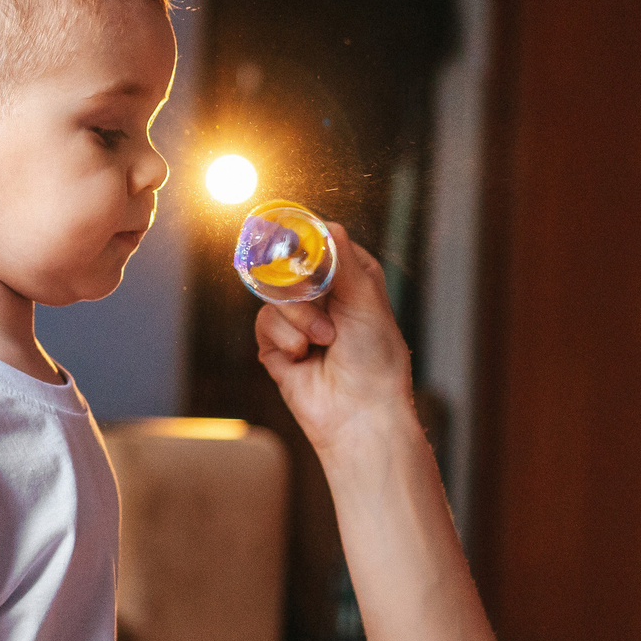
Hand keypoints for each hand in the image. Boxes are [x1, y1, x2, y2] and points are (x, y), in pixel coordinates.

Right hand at [253, 225, 418, 461]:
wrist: (360, 414)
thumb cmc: (375, 359)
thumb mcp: (365, 299)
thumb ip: (340, 260)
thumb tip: (325, 225)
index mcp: (351, 279)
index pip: (321, 245)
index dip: (308, 243)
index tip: (297, 242)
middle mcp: (325, 297)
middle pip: (290, 265)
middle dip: (302, 285)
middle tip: (317, 298)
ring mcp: (299, 321)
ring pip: (275, 294)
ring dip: (300, 318)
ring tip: (324, 341)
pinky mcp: (277, 345)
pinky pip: (265, 321)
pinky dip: (285, 337)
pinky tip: (304, 356)